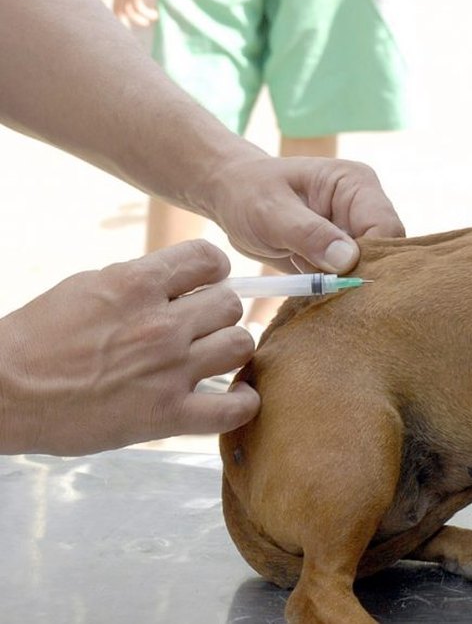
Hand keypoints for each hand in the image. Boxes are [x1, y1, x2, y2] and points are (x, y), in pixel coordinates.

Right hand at [0, 241, 257, 454]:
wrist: (2, 393)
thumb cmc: (38, 340)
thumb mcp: (88, 286)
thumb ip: (141, 281)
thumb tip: (182, 279)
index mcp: (136, 284)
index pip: (209, 258)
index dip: (214, 270)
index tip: (207, 283)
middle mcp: (160, 324)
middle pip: (231, 304)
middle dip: (219, 312)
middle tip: (200, 326)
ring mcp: (168, 371)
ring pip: (241, 345)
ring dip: (231, 349)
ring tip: (212, 357)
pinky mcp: (168, 416)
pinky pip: (235, 408)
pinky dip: (244, 402)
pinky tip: (237, 394)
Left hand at [109, 0, 157, 27]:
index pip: (115, 3)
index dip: (118, 15)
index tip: (126, 23)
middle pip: (116, 11)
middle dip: (123, 23)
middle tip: (134, 31)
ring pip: (128, 12)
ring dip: (139, 20)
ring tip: (150, 21)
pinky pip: (139, 8)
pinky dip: (147, 14)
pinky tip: (155, 14)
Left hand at [197, 155, 405, 273]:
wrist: (231, 197)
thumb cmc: (248, 193)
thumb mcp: (270, 211)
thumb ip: (309, 234)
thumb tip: (347, 261)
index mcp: (357, 184)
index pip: (386, 228)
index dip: (371, 259)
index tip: (341, 281)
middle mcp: (365, 207)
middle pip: (386, 252)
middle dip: (360, 275)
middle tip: (328, 293)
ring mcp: (357, 231)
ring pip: (371, 269)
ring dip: (346, 285)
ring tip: (313, 288)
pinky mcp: (345, 253)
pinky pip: (353, 278)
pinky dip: (336, 289)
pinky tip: (313, 290)